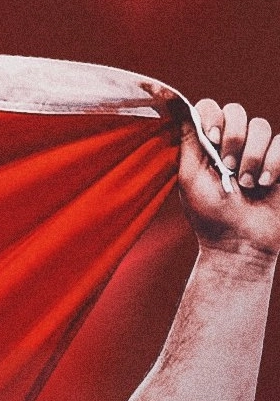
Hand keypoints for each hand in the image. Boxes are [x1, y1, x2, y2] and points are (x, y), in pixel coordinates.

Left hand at [179, 99, 279, 261]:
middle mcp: (233, 143)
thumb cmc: (210, 215)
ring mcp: (259, 150)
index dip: (212, 116)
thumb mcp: (190, 179)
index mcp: (208, 145)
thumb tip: (179, 110)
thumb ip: (189, 144)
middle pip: (237, 110)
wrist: (240, 242)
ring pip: (261, 126)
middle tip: (228, 167)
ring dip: (252, 157)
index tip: (212, 137)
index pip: (210, 108)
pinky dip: (273, 164)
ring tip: (246, 184)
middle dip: (233, 138)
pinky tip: (265, 184)